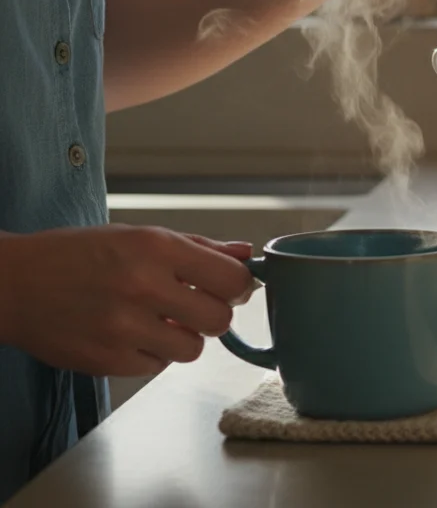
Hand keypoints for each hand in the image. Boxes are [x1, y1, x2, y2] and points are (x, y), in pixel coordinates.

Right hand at [0, 225, 255, 375]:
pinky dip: (151, 354)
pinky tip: (129, 334)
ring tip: (156, 320)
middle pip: (219, 319)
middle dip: (213, 315)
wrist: (13, 283)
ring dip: (182, 337)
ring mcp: (123, 327)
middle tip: (193, 307)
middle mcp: (142, 286)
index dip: (239, 287)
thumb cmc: (78, 255)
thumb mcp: (139, 236)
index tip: (231, 288)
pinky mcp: (107, 360)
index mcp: (155, 248)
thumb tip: (246, 255)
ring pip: (192, 349)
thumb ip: (199, 248)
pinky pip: (157, 366)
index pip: (231, 279)